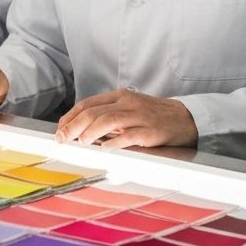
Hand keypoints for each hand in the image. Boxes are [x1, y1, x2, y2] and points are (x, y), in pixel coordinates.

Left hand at [56, 88, 197, 149]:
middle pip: (93, 112)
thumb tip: (81, 130)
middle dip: (74, 126)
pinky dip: (115, 142)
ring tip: (80, 143)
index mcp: (119, 96)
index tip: (60, 130)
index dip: (70, 117)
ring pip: (108, 121)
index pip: (87, 104)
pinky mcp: (150, 132)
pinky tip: (105, 148)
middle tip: (63, 139)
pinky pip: (129, 136)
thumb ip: (107, 115)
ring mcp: (139, 117)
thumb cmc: (153, 115)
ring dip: (90, 132)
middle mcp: (127, 103)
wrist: (185, 118)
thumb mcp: (128, 108)